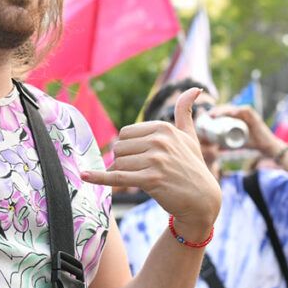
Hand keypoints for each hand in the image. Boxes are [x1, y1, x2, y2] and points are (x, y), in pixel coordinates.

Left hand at [83, 88, 220, 232]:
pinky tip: (84, 175)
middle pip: (119, 147)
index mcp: (163, 127)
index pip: (125, 133)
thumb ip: (185, 112)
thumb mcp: (189, 136)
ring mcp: (155, 160)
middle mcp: (159, 141)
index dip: (129, 148)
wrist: (203, 200)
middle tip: (143, 171)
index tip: (142, 158)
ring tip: (144, 179)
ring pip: (119, 163)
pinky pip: (118, 177)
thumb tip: (195, 88)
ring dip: (125, 174)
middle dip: (125, 161)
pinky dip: (100, 177)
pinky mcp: (151, 180)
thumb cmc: (193, 167)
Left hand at [208, 104, 281, 155]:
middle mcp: (243, 114)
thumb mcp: (237, 144)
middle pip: (228, 108)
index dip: (216, 112)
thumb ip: (228, 146)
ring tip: (216, 115)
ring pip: (235, 108)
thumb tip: (216, 149)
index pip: (226, 111)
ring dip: (225, 110)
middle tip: (210, 116)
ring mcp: (249, 114)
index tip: (208, 117)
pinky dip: (238, 110)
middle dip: (218, 110)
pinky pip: (246, 110)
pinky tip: (231, 113)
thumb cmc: (252, 144)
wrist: (266, 147)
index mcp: (238, 117)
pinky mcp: (255, 116)